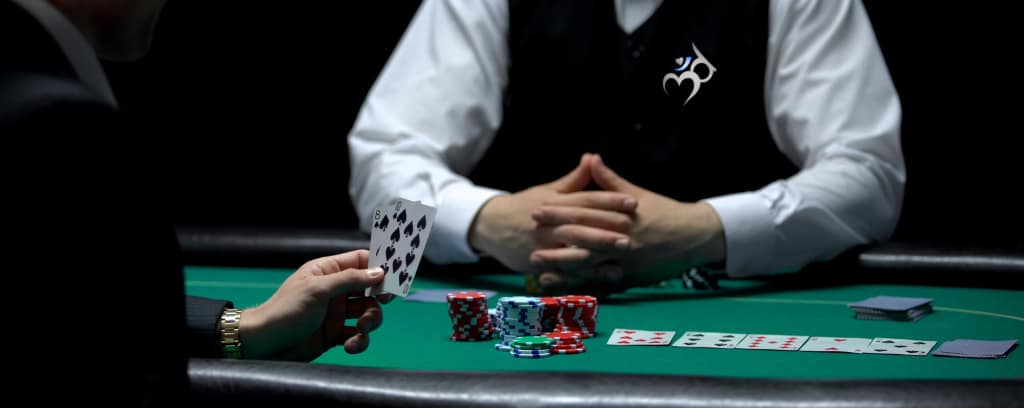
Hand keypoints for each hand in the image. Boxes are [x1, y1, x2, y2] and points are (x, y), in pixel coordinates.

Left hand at [239, 250, 391, 360]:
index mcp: (328, 271)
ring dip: (370, 322)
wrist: (264, 345)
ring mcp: (336, 313)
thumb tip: (379, 272)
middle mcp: (335, 290)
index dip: (379, 266)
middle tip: (383, 303)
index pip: (361, 261)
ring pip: (367, 313)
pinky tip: (350, 346)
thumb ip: (350, 280)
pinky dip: (359, 341)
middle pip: (370, 289)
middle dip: (378, 299)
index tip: (395, 276)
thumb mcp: (318, 290)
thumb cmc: (285, 310)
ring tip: (361, 331)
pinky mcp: (335, 334)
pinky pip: (357, 335)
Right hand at [468, 154, 636, 272]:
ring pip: (573, 251)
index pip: (584, 200)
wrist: (490, 225)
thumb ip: (573, 180)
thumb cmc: (524, 206)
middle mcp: (548, 224)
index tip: (632, 202)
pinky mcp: (539, 264)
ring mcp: (542, 246)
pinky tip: (604, 276)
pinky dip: (585, 275)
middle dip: (606, 231)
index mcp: (553, 203)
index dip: (609, 201)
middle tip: (631, 234)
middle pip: (580, 227)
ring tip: (622, 256)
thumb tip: (592, 157)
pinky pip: (564, 272)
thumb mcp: (547, 190)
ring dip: (598, 255)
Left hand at [531, 154, 724, 289]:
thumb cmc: (664, 212)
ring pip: (589, 265)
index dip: (559, 211)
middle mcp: (621, 240)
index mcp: (620, 216)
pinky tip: (564, 287)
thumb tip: (591, 157)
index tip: (537, 207)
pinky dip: (581, 285)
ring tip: (538, 267)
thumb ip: (610, 180)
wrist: (694, 236)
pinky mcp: (630, 277)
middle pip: (582, 240)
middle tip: (530, 238)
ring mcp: (625, 261)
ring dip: (563, 267)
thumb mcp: (637, 194)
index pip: (584, 212)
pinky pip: (602, 284)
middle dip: (555, 240)